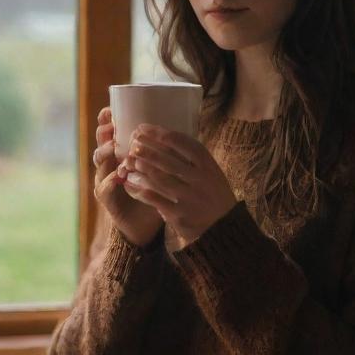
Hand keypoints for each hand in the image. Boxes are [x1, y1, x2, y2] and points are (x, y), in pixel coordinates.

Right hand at [92, 107, 163, 248]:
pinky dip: (110, 181)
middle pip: (101, 141)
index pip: (112, 131)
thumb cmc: (156, 192)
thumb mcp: (162, 169)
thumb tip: (188, 124)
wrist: (146, 224)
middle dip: (104, 131)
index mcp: (123, 152)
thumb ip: (167, 150)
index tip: (112, 109)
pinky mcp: (107, 198)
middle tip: (110, 124)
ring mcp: (105, 179)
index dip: (109, 120)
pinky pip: (104, 188)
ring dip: (105, 152)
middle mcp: (111, 163)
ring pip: (99, 161)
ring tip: (114, 147)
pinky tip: (118, 176)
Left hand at [118, 124, 237, 247]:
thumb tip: (164, 138)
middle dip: (146, 149)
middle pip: (167, 159)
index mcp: (208, 166)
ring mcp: (189, 198)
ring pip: (159, 178)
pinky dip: (139, 189)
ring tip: (131, 160)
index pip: (182, 143)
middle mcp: (199, 180)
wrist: (224, 227)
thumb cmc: (214, 195)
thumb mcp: (211, 173)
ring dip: (142, 167)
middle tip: (133, 143)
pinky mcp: (178, 215)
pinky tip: (130, 183)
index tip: (143, 128)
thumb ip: (193, 158)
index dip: (160, 133)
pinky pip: (154, 199)